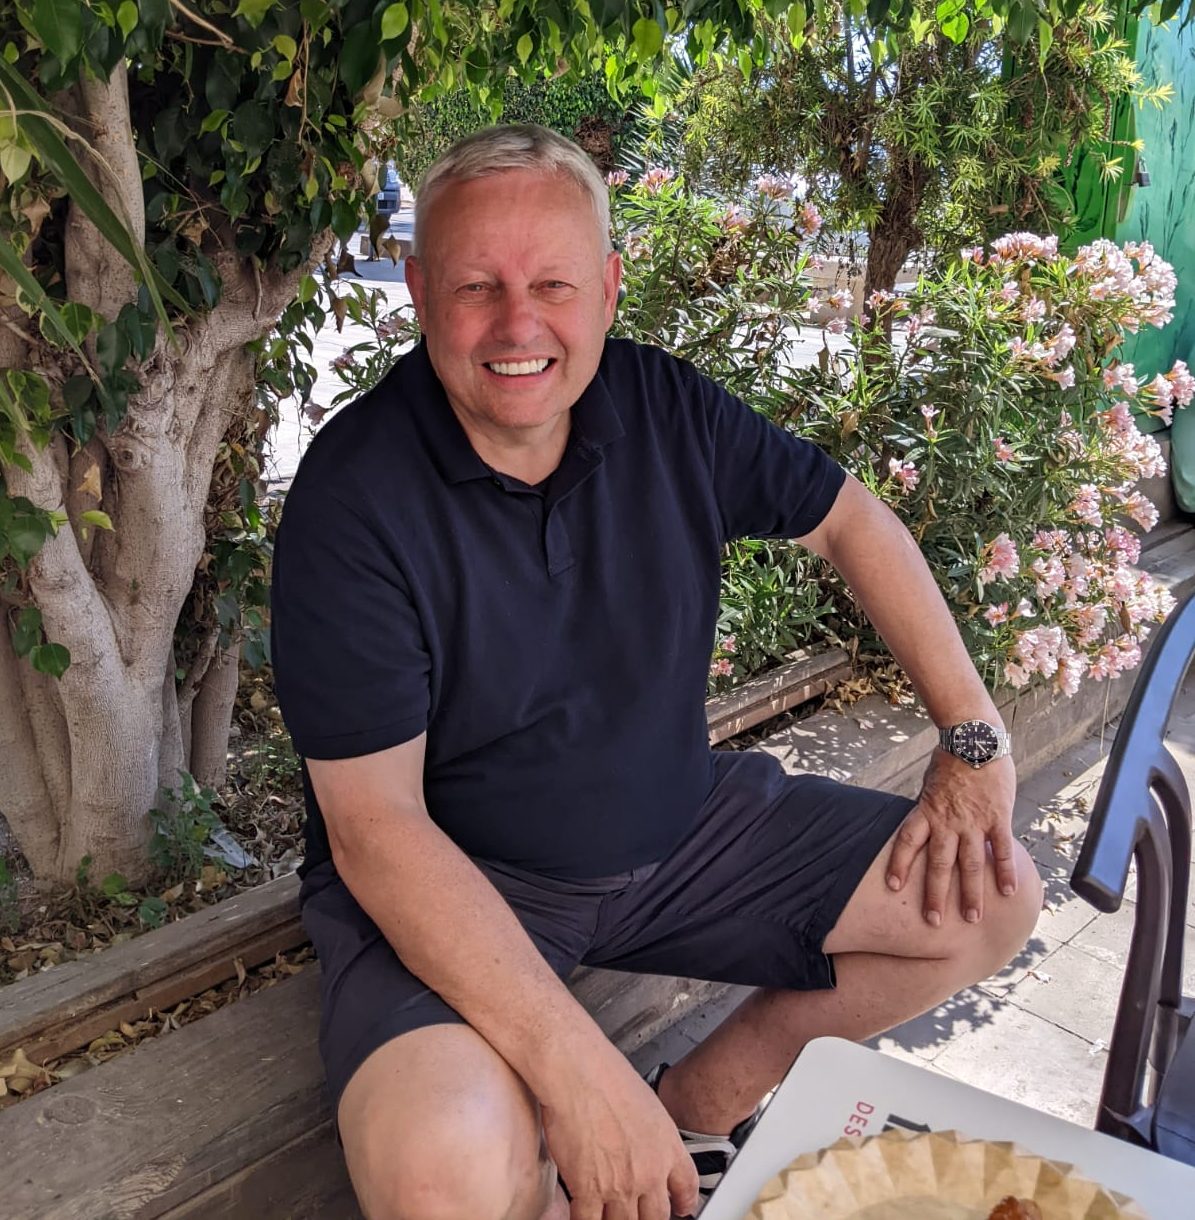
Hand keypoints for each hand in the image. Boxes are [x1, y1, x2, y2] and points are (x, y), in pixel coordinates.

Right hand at [539, 1048, 699, 1219]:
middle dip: (646, 1219)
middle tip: (636, 1213)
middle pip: (656, 1217)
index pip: (686, 1188)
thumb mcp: (647, 1104)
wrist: (579, 1073)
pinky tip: (582, 1216)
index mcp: (667, 1147)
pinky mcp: (588, 1189)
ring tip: (607, 1214)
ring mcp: (620, 1185)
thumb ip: (652, 1134)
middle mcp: (649, 1171)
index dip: (683, 1204)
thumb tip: (643, 1145)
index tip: (679, 1209)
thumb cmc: (606, 1076)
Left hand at [885, 748, 1017, 925]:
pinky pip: (1001, 849)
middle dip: (935, 895)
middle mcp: (948, 821)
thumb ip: (930, 807)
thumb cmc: (950, 759)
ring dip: (971, 893)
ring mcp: (974, 821)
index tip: (893, 887)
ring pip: (970, 863)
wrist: (973, 737)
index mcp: (927, 811)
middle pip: (939, 864)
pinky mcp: (998, 817)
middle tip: (933, 922)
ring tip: (972, 918)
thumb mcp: (930, 784)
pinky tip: (1009, 892)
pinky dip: (1006, 871)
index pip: (907, 841)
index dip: (899, 864)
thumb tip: (925, 825)